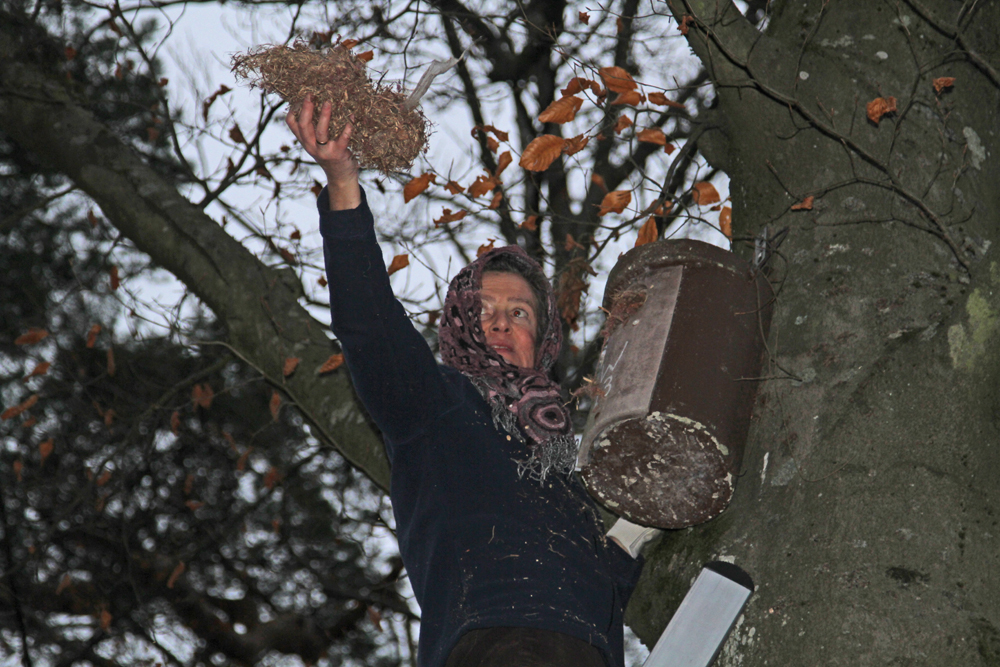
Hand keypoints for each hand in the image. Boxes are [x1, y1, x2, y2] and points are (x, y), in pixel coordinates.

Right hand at [286, 95, 360, 210]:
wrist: (340, 176)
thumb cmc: (329, 153)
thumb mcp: (316, 142)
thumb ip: (313, 128)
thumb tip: (315, 103)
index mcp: (305, 140)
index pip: (292, 123)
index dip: (294, 109)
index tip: (300, 96)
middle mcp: (311, 146)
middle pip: (304, 125)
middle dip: (307, 109)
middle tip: (310, 95)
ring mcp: (324, 151)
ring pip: (321, 132)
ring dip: (324, 116)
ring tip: (328, 102)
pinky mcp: (338, 154)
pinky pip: (342, 139)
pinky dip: (347, 128)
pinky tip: (351, 117)